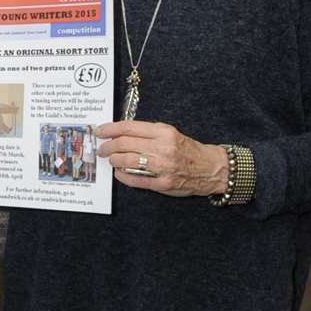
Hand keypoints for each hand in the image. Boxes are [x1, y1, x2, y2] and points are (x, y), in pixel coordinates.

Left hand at [97, 119, 227, 196]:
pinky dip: (122, 176)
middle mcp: (162, 148)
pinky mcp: (162, 183)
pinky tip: (119, 172)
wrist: (210, 168)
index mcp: (163, 132)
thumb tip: (120, 133)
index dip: (109, 129)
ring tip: (110, 160)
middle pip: (124, 144)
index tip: (99, 131)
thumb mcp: (170, 133)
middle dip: (108, 146)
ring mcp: (162, 167)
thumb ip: (147, 132)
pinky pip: (134, 179)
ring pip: (126, 161)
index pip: (128, 127)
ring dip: (113, 160)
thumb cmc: (187, 149)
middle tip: (102, 149)